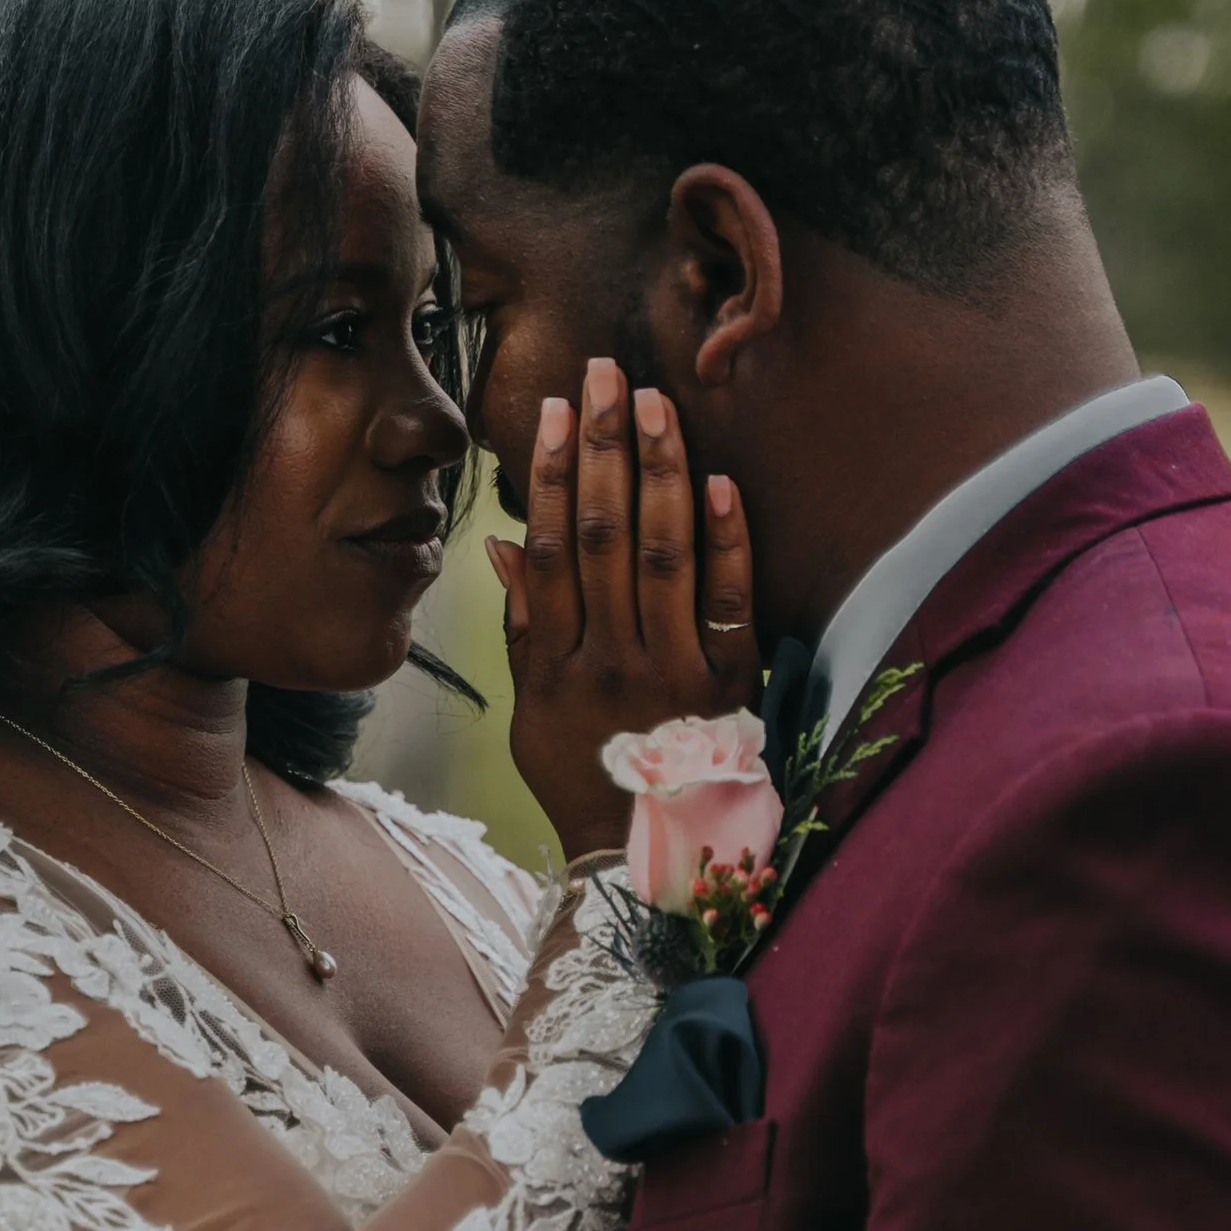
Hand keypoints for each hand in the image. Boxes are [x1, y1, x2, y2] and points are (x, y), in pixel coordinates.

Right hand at [492, 358, 760, 860]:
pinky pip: (727, 605)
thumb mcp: (531, 709)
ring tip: (656, 404)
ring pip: (660, 555)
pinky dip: (726, 543)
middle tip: (607, 373)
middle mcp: (609, 660)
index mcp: (556, 662)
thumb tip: (503, 540)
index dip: (551, 474)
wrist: (641, 857)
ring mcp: (669, 672)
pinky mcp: (726, 689)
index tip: (556, 409)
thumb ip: (521, 625)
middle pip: (602, 535)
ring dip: (659, 472)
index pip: (550, 548)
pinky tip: (719, 483)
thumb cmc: (580, 777)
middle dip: (604, 448)